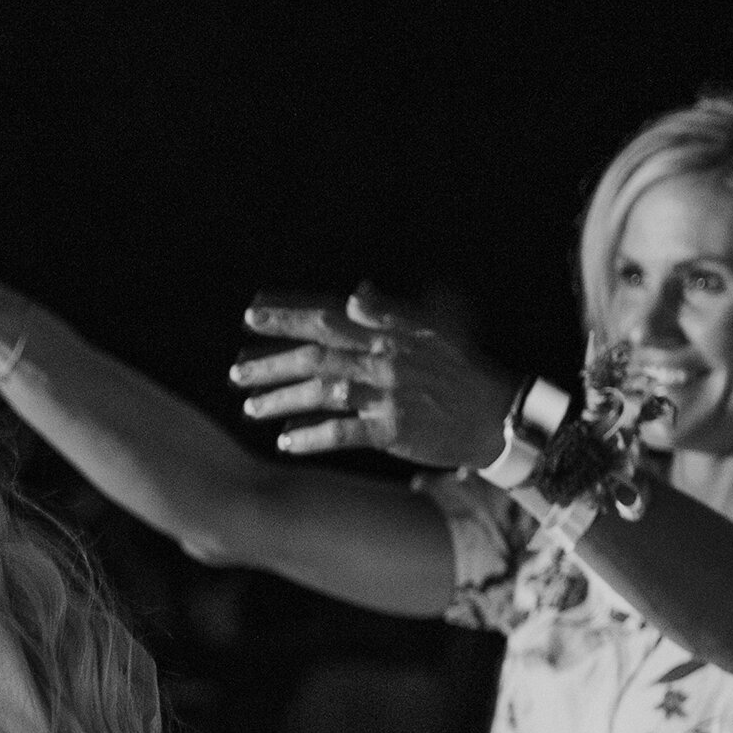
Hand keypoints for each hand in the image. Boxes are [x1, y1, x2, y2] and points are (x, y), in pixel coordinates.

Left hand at [231, 287, 515, 466]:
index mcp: (390, 330)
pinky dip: (310, 436)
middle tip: (236, 373)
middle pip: (316, 354)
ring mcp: (387, 394)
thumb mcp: (432, 329)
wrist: (496, 415)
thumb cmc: (461, 372)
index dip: (288, 315)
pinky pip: (341, 432)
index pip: (329, 316)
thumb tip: (357, 291)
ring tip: (251, 408)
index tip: (251, 314)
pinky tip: (285, 441)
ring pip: (321, 392)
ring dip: (282, 400)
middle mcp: (384, 358)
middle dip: (272, 361)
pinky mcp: (391, 430)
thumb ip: (390, 310)